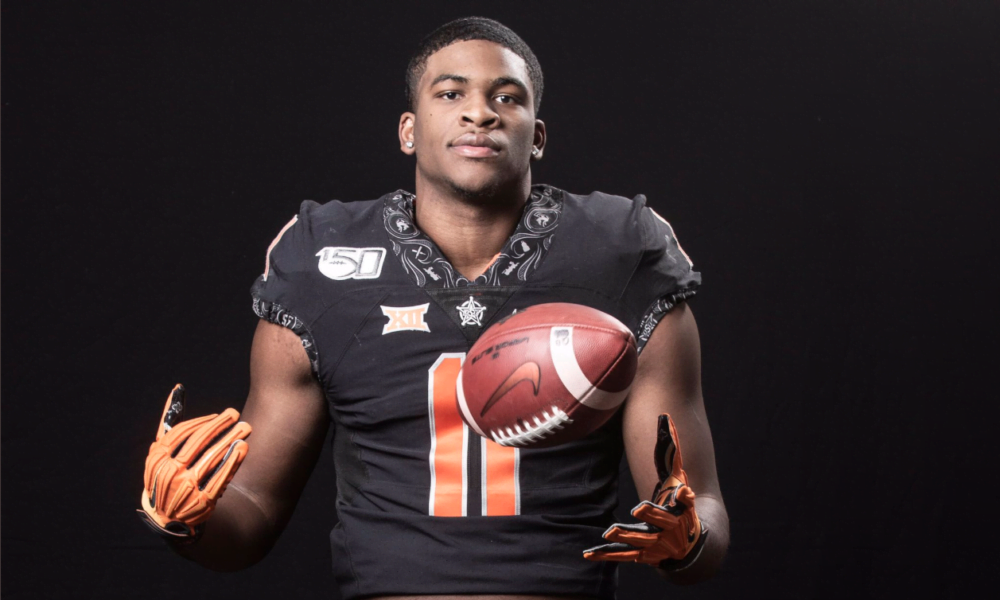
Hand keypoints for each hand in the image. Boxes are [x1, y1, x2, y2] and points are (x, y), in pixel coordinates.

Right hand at [137, 384, 250, 541]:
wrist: (167, 519)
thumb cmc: (166, 476)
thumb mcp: (161, 452)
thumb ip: (170, 421)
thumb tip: (179, 388)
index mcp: (157, 459)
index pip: (182, 434)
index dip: (203, 423)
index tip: (220, 416)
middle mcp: (169, 473)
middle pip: (198, 443)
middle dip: (220, 427)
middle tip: (237, 415)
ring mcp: (184, 488)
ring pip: (211, 459)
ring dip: (230, 440)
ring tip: (246, 428)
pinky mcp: (201, 502)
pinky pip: (220, 478)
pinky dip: (232, 462)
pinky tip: (243, 448)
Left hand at [583, 414, 707, 571]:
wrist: (689, 546)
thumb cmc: (681, 504)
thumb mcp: (678, 479)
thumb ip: (672, 451)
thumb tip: (666, 417)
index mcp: (678, 511)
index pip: (680, 503)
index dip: (679, 499)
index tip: (677, 491)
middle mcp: (666, 530)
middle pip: (658, 523)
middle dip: (650, 517)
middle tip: (639, 509)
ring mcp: (652, 545)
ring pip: (637, 541)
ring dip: (625, 536)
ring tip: (610, 531)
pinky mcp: (639, 555)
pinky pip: (620, 555)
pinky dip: (605, 555)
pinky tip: (588, 553)